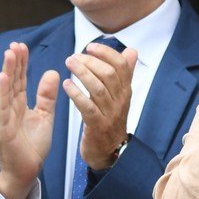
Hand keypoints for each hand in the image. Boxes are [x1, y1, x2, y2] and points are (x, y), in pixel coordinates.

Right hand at [0, 42, 59, 198]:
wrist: (27, 171)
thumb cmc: (32, 145)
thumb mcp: (45, 116)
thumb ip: (46, 96)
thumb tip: (52, 72)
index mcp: (18, 104)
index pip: (19, 79)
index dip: (21, 63)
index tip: (22, 46)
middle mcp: (8, 107)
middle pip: (11, 80)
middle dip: (13, 62)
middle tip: (15, 44)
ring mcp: (3, 117)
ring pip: (5, 90)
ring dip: (6, 71)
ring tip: (9, 54)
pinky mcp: (2, 128)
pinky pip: (1, 107)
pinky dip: (2, 92)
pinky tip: (3, 78)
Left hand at [63, 41, 137, 169]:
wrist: (110, 152)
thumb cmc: (110, 119)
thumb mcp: (119, 96)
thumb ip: (124, 73)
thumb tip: (132, 51)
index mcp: (125, 91)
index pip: (121, 66)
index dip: (107, 53)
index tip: (90, 47)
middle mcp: (120, 100)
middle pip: (109, 75)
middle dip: (91, 62)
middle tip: (73, 56)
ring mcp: (110, 114)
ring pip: (98, 89)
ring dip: (83, 73)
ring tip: (68, 63)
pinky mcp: (98, 126)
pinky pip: (88, 107)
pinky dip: (76, 94)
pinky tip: (66, 85)